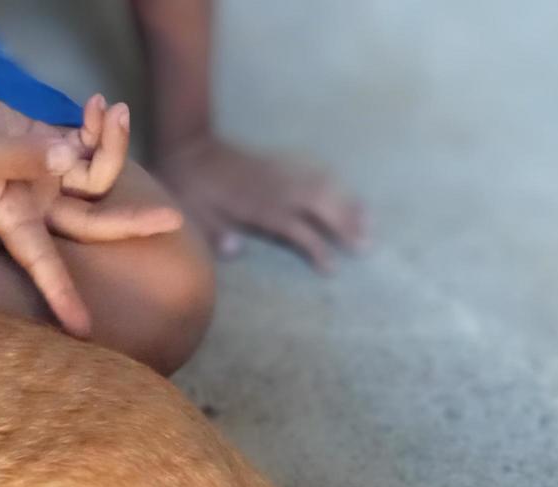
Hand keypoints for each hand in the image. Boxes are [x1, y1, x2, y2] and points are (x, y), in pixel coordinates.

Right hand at [0, 86, 182, 335]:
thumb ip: (25, 157)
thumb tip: (71, 157)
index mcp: (16, 221)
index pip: (45, 267)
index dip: (64, 299)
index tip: (84, 332)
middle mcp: (38, 206)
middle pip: (95, 222)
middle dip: (134, 220)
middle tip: (174, 219)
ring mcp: (47, 177)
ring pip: (98, 173)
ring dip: (114, 143)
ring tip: (112, 110)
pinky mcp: (50, 148)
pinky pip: (89, 144)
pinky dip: (100, 125)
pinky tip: (99, 103)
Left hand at [154, 135, 366, 272]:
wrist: (188, 147)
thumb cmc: (188, 188)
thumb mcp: (193, 215)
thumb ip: (214, 233)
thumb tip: (235, 251)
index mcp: (258, 205)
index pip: (298, 229)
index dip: (317, 248)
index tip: (332, 268)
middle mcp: (277, 186)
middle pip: (323, 205)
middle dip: (347, 225)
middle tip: (367, 247)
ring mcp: (281, 171)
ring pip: (326, 185)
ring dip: (349, 203)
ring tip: (370, 223)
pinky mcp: (280, 161)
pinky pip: (317, 169)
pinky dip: (336, 181)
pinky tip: (346, 193)